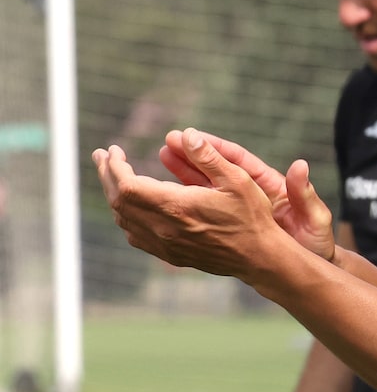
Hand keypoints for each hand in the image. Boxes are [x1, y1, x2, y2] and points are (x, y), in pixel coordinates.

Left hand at [93, 128, 279, 281]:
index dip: (115, 167)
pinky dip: (126, 215)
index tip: (114, 150)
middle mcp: (164, 229)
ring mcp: (164, 245)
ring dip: (115, 195)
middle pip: (119, 202)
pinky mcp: (169, 254)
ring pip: (124, 219)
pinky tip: (132, 204)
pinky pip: (135, 234)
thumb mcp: (236, 179)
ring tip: (113, 175)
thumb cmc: (250, 215)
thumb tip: (186, 135)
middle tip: (103, 156)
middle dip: (108, 176)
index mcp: (176, 207)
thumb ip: (208, 156)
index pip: (128, 186)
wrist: (257, 256)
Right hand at [160, 130, 334, 259]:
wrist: (308, 268)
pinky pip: (207, 210)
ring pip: (208, 188)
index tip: (192, 135)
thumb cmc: (315, 241)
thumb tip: (301, 165)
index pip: (240, 161)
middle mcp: (252, 194)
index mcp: (271, 185)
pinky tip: (168, 195)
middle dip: (194, 155)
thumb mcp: (314, 217)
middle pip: (219, 170)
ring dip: (186, 173)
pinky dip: (189, 201)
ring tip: (164, 157)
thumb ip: (304, 194)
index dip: (217, 148)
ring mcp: (240, 210)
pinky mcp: (232, 226)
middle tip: (169, 143)